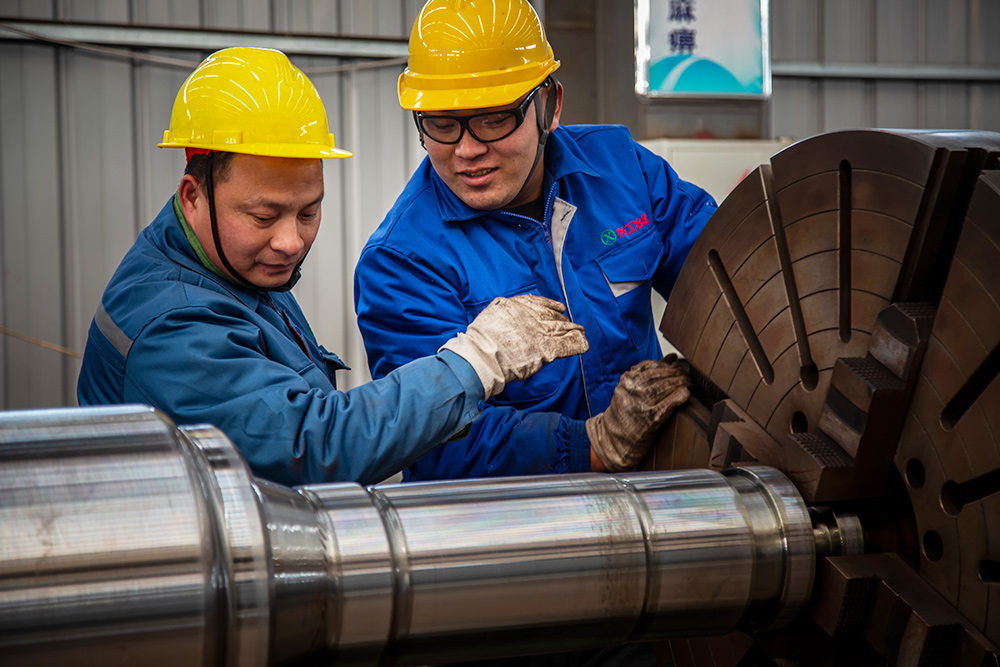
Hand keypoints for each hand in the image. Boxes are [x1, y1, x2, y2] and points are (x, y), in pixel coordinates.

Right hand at [440, 294, 588, 398]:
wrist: (483, 354)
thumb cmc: (481, 338)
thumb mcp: (492, 313)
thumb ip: (504, 310)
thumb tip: (506, 309)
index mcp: (518, 306)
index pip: (539, 303)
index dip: (551, 305)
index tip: (560, 308)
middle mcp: (532, 317)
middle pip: (552, 317)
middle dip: (563, 319)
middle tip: (572, 322)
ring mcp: (540, 333)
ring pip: (562, 329)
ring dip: (573, 330)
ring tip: (581, 330)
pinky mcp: (547, 350)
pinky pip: (568, 345)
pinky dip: (577, 344)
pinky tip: (584, 344)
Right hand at [586, 357, 690, 471]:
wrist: (614, 439)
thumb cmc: (625, 412)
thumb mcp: (630, 389)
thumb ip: (649, 372)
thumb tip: (672, 358)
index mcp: (627, 380)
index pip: (651, 365)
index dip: (667, 365)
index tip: (676, 366)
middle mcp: (633, 389)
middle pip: (661, 375)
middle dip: (677, 373)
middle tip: (687, 376)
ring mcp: (641, 403)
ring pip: (666, 386)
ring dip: (681, 383)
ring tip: (688, 384)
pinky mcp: (651, 418)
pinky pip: (670, 402)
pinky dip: (680, 396)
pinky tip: (685, 395)